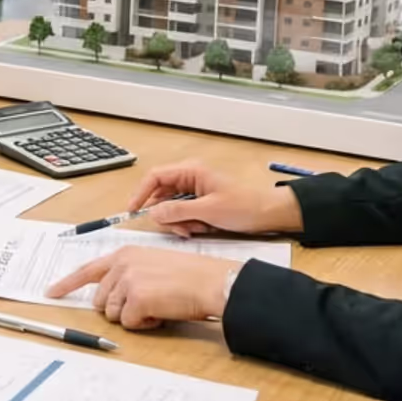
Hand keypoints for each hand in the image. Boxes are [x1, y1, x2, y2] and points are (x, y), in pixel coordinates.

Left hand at [45, 248, 238, 328]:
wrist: (209, 281)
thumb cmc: (188, 276)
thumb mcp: (152, 265)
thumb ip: (127, 275)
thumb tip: (108, 299)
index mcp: (124, 254)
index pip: (87, 270)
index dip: (68, 284)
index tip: (52, 292)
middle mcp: (121, 264)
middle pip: (100, 301)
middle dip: (119, 309)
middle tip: (146, 304)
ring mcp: (127, 281)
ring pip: (113, 314)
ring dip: (133, 317)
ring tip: (157, 306)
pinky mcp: (136, 298)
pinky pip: (128, 324)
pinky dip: (144, 325)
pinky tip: (160, 313)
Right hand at [124, 161, 303, 236]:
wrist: (268, 214)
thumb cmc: (243, 206)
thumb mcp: (208, 210)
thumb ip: (178, 210)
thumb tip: (154, 213)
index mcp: (191, 171)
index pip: (155, 177)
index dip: (141, 193)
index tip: (133, 210)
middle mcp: (190, 178)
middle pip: (161, 195)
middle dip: (167, 214)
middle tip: (179, 229)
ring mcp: (195, 191)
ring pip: (171, 207)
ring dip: (178, 221)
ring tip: (195, 229)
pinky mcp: (200, 203)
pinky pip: (183, 213)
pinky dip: (187, 224)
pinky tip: (200, 229)